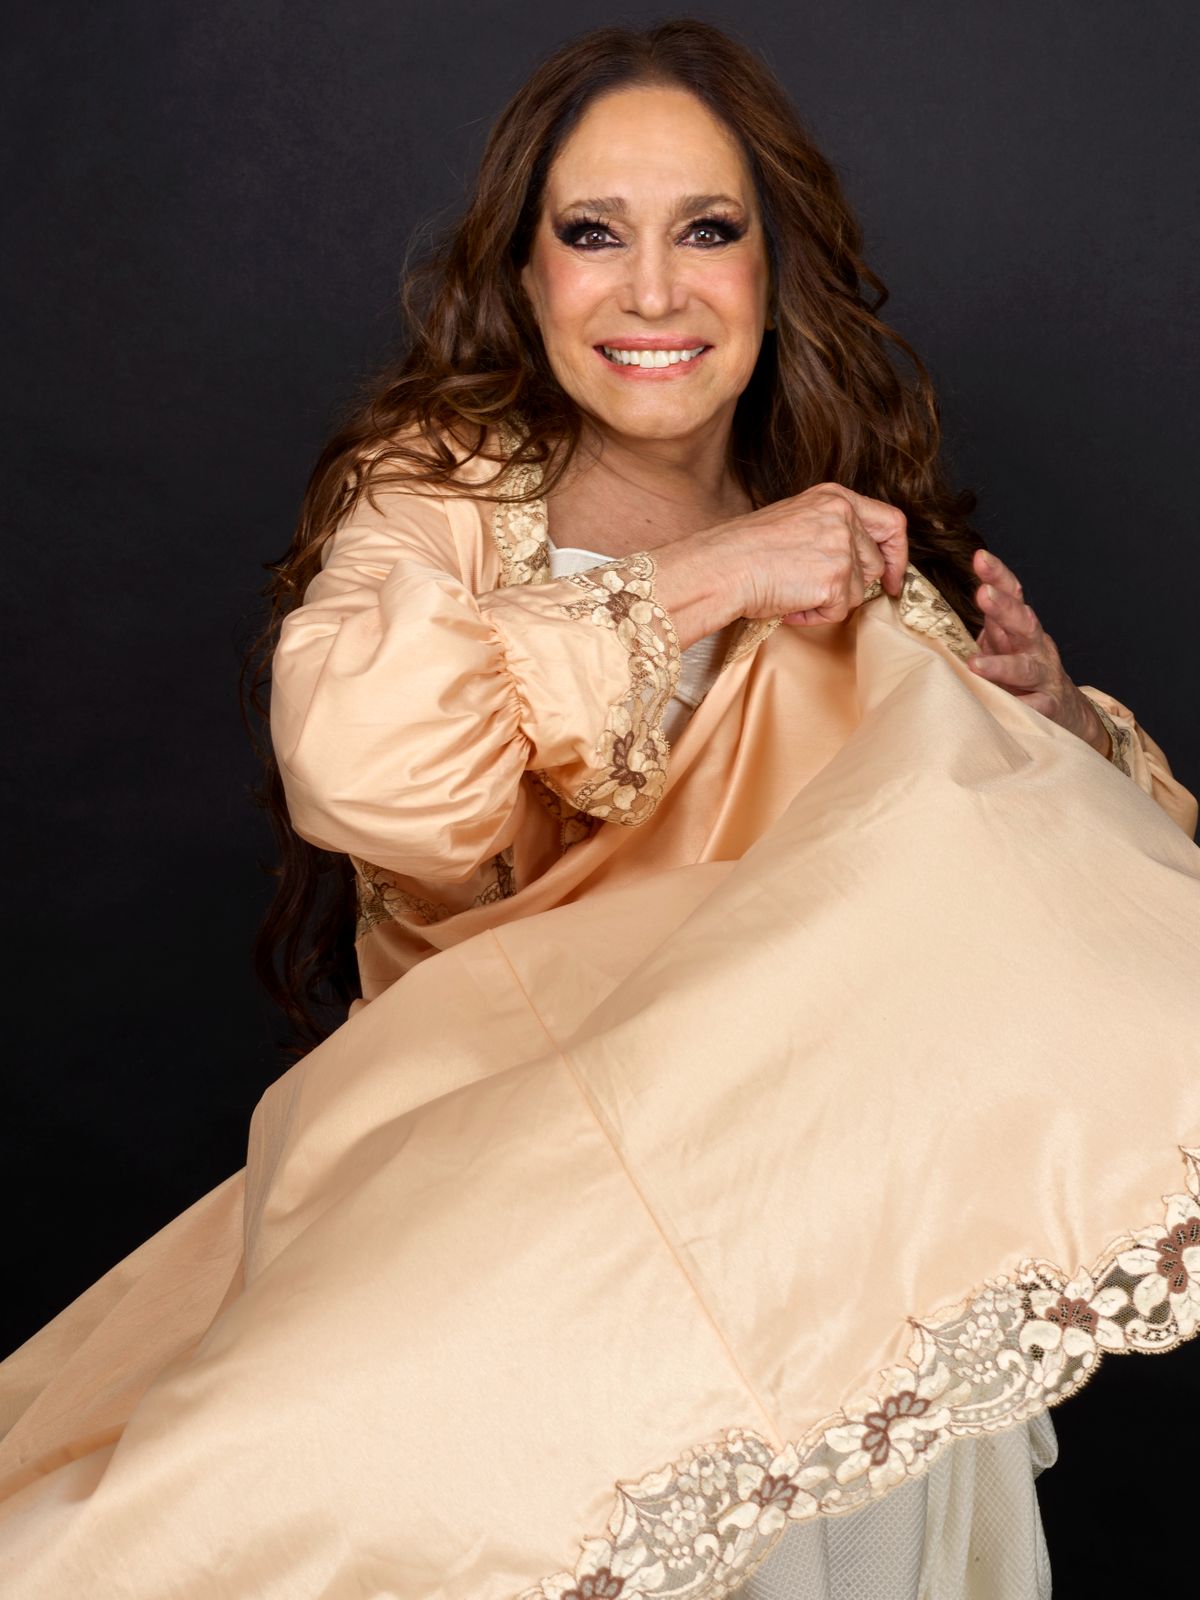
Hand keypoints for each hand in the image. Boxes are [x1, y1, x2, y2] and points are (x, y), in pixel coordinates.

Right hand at [710, 483, 908, 624]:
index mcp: (835, 498)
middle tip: (821, 595)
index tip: (893, 576)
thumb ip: (832, 530)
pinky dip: (814, 616)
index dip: (897, 554)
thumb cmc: (745, 549)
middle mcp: (843, 516)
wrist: (721, 566)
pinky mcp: (836, 579)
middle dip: (852, 586)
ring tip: (792, 593)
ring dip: (828, 601)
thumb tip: (859, 562)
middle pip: (874, 563)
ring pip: (858, 591)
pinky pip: (838, 611)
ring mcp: (842, 547)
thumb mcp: (797, 520)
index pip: (890, 522)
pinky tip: (789, 604)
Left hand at [966, 549, 1110, 755]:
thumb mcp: (1004, 645)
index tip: (980, 558)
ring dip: (1002, 665)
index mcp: (1021, 628)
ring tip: (976, 664)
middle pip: (1023, 622)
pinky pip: (1036, 707)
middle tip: (983, 594)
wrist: (1067, 710)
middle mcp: (1035, 647)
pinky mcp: (1049, 707)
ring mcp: (1044, 676)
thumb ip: (985, 626)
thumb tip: (941, 606)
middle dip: (1004, 607)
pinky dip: (1023, 706)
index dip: (998, 576)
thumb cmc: (1022, 674)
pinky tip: (1010, 706)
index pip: (1013, 595)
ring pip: (1025, 668)